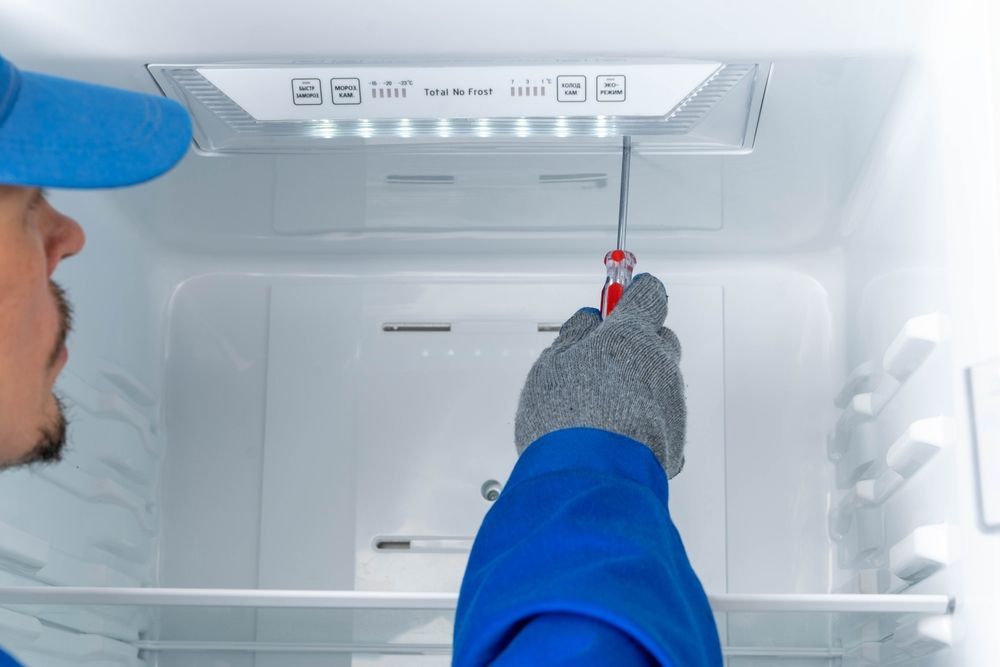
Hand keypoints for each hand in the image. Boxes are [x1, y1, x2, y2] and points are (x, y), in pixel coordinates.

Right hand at [514, 274, 685, 477]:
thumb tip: (588, 321)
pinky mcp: (674, 439)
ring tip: (604, 405)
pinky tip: (615, 432)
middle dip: (638, 342)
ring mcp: (671, 403)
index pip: (649, 296)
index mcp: (630, 338)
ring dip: (640, 384)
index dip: (634, 294)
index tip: (624, 294)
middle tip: (605, 357)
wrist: (589, 480)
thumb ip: (573, 336)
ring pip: (662, 380)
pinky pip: (661, 417)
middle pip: (659, 339)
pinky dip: (644, 418)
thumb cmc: (567, 421)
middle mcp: (659, 365)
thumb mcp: (550, 366)